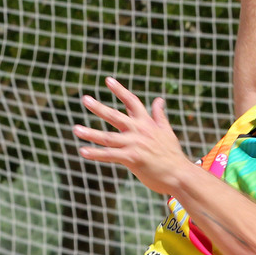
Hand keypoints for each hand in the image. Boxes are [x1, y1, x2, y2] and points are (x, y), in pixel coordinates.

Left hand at [74, 77, 192, 195]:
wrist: (179, 174)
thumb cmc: (172, 155)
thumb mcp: (167, 131)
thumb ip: (159, 115)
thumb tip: (159, 99)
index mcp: (147, 123)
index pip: (132, 101)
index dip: (120, 90)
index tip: (108, 80)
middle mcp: (139, 130)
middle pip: (115, 116)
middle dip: (98, 107)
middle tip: (84, 99)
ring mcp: (135, 144)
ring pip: (108, 137)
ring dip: (90, 133)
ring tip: (75, 129)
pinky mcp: (132, 158)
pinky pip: (110, 155)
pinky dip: (96, 154)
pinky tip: (83, 151)